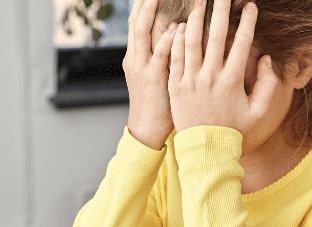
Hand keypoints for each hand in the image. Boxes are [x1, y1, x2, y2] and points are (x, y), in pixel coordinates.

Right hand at [124, 0, 178, 149]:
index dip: (142, 5)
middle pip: (136, 20)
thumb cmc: (157, 103)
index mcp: (135, 56)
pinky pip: (160, 55)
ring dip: (152, 11)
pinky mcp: (153, 79)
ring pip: (142, 31)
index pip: (136, 23)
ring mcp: (142, 67)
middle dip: (144, 2)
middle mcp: (135, 57)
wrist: (147, 129)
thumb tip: (175, 32)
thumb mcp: (154, 75)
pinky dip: (166, 40)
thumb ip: (161, 55)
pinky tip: (175, 27)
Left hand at [168, 0, 278, 133]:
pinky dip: (178, 40)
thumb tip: (266, 59)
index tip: (251, 6)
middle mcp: (210, 77)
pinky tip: (182, 24)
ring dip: (197, 18)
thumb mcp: (258, 111)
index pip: (242, 44)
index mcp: (232, 81)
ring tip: (200, 1)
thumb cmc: (234, 130)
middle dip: (221, 10)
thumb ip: (268, 85)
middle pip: (216, 36)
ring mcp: (190, 81)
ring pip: (192, 42)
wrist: (205, 149)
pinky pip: (175, 58)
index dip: (247, 23)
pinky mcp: (176, 86)